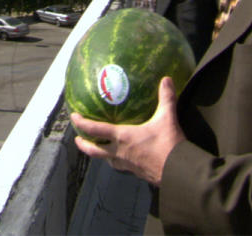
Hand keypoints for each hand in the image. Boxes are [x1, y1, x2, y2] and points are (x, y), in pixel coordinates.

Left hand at [71, 76, 185, 185]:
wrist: (178, 172)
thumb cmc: (169, 145)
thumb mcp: (167, 118)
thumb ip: (166, 98)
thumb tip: (166, 79)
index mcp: (122, 137)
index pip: (95, 130)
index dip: (82, 123)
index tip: (73, 117)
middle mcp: (120, 152)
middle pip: (94, 151)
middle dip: (83, 144)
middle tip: (77, 139)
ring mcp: (126, 164)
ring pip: (106, 160)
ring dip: (100, 154)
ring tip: (99, 148)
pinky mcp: (136, 172)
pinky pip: (121, 166)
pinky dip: (116, 160)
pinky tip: (123, 157)